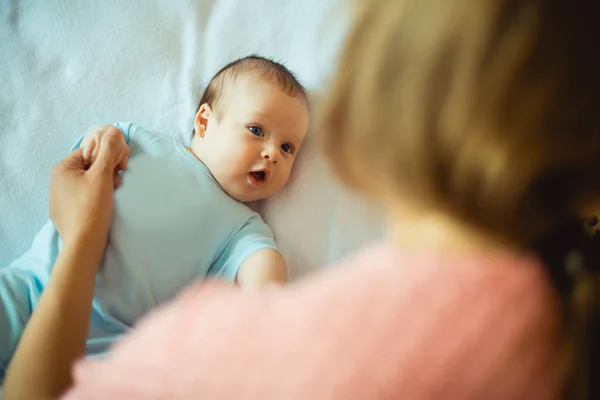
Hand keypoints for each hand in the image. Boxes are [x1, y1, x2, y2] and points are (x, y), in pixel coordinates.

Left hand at [50, 127, 125, 245]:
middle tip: (118, 181)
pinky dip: (96, 197)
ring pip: (87, 182)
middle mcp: (57, 180)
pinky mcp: (65, 213)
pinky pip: (83, 197)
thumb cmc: (92, 206)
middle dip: (107, 170)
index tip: (121, 167)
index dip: (108, 156)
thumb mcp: (103, 175)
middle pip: (89, 166)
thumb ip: (109, 150)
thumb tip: (114, 130)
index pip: (90, 151)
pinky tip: (104, 206)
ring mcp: (59, 198)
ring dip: (104, 183)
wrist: (84, 243)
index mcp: (63, 168)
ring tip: (113, 194)